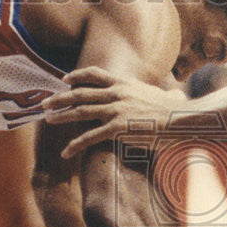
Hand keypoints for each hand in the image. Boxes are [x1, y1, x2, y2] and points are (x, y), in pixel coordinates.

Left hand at [41, 67, 185, 157]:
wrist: (180, 120)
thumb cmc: (177, 112)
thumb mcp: (165, 96)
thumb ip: (161, 94)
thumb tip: (175, 96)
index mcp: (125, 83)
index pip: (95, 74)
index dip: (77, 76)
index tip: (64, 79)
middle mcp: (116, 94)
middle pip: (81, 93)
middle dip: (60, 98)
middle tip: (45, 103)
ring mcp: (115, 111)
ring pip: (80, 112)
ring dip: (62, 116)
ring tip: (48, 120)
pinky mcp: (117, 129)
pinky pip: (90, 137)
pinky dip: (75, 145)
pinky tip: (66, 152)